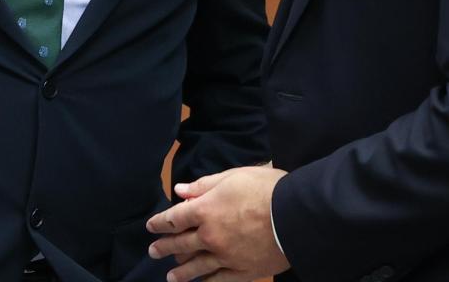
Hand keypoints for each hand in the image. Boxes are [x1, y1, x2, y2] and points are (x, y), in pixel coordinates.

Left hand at [147, 164, 290, 281]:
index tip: (151, 227)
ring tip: (170, 275)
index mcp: (205, 210)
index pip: (174, 218)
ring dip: (181, 271)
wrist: (296, 215)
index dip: (160, 222)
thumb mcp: (233, 177)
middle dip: (165, 247)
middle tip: (154, 251)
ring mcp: (226, 257)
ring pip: (196, 266)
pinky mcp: (243, 271)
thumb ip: (204, 185)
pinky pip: (219, 280)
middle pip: (181, 243)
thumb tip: (180, 190)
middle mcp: (210, 236)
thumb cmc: (266, 189)